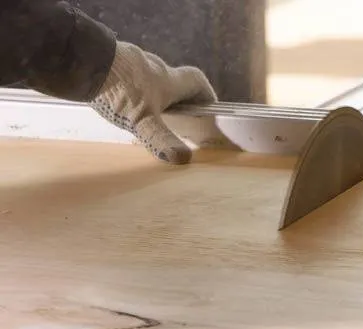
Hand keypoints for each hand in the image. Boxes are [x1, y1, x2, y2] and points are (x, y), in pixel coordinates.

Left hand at [90, 41, 217, 163]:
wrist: (79, 60)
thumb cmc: (118, 89)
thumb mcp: (142, 120)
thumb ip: (162, 139)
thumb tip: (184, 158)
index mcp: (168, 80)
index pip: (196, 81)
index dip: (205, 93)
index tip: (208, 107)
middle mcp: (152, 67)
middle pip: (172, 81)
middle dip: (175, 98)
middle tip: (172, 118)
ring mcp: (128, 61)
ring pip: (146, 78)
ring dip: (148, 93)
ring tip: (141, 113)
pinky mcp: (107, 61)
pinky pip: (122, 76)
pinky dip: (124, 88)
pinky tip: (113, 101)